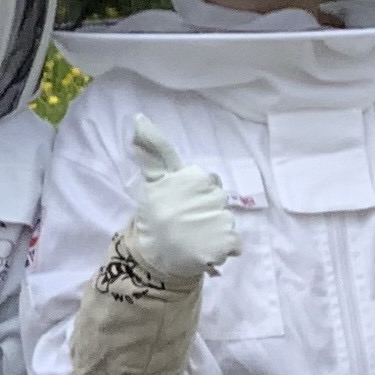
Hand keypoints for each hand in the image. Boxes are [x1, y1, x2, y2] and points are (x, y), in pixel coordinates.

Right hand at [124, 118, 238, 284]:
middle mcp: (209, 195)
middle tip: (184, 222)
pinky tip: (202, 250)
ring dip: (212, 230)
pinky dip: (222, 249)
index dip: (195, 194)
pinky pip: (234, 243)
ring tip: (192, 238)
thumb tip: (140, 117)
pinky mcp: (226, 242)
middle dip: (205, 210)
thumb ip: (155, 149)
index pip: (208, 181)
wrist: (151, 257)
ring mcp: (218, 220)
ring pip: (226, 220)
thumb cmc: (154, 216)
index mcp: (194, 178)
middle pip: (219, 200)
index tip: (179, 204)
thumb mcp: (155, 179)